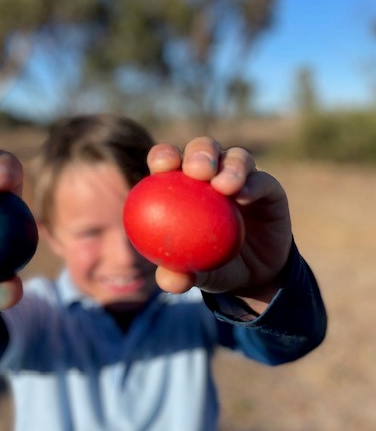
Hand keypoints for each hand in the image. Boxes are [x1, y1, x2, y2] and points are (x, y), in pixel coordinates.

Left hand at [146, 137, 291, 312]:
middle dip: (199, 153)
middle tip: (197, 171)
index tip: (161, 166)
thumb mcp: (197, 276)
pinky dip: (252, 185)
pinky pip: (261, 180)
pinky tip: (243, 196)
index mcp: (182, 187)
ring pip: (234, 157)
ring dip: (228, 166)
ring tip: (223, 186)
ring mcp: (241, 178)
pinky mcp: (268, 187)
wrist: (255, 277)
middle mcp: (211, 175)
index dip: (163, 156)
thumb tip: (168, 280)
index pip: (168, 162)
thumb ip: (180, 277)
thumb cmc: (214, 269)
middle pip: (202, 150)